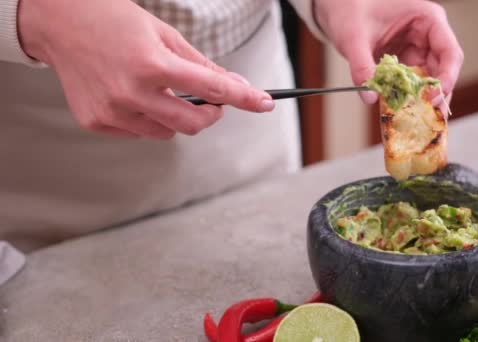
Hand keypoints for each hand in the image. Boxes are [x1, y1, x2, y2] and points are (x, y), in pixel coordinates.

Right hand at [17, 0, 274, 138]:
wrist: (60, 22)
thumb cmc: (115, 21)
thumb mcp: (166, 35)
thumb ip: (202, 66)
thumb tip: (234, 86)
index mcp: (152, 64)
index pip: (212, 89)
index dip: (244, 98)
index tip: (264, 103)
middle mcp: (131, 92)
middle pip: (192, 124)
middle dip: (210, 115)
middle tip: (212, 103)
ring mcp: (111, 111)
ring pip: (166, 133)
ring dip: (176, 117)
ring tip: (161, 91)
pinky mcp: (96, 122)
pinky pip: (139, 132)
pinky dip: (147, 119)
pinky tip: (133, 96)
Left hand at [315, 0, 463, 104]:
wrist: (339, 8)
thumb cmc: (350, 10)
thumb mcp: (354, 37)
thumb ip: (361, 66)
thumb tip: (369, 97)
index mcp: (427, 19)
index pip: (449, 51)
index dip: (447, 76)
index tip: (435, 96)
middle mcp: (428, 36)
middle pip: (443, 71)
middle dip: (436, 95)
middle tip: (429, 116)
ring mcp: (417, 50)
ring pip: (429, 81)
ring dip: (422, 99)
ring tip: (419, 120)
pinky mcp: (405, 63)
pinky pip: (411, 84)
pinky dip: (407, 98)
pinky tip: (402, 113)